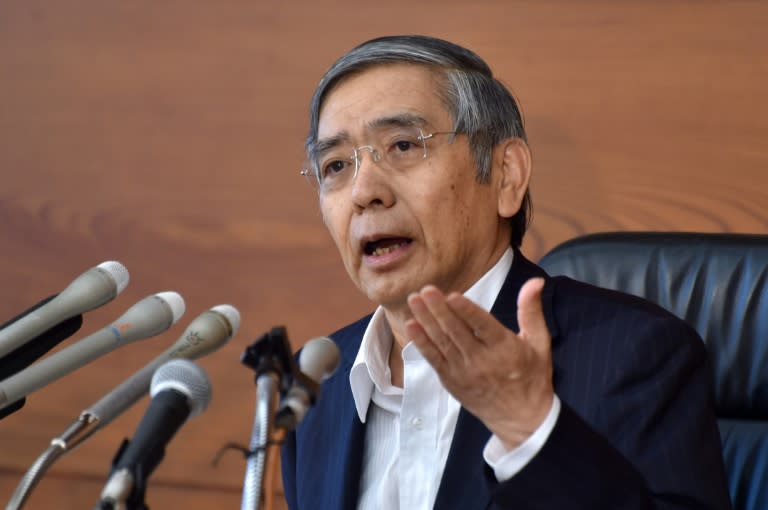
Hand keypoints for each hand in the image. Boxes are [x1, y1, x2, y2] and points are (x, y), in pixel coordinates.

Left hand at [404, 277, 553, 448]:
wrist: (521, 418)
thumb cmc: (532, 376)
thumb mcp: (539, 343)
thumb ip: (531, 310)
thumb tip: (535, 281)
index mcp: (505, 349)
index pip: (483, 327)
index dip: (467, 312)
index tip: (452, 296)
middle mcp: (482, 361)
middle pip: (457, 332)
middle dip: (439, 310)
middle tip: (426, 290)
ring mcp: (464, 372)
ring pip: (442, 343)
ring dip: (426, 320)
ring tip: (414, 300)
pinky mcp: (451, 380)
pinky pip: (434, 359)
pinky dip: (421, 343)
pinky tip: (411, 326)